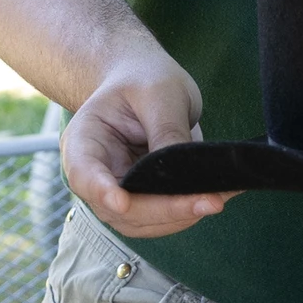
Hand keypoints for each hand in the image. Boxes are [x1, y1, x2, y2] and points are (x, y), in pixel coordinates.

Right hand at [64, 53, 234, 238]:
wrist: (144, 81)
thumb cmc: (143, 80)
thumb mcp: (158, 92)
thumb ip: (167, 130)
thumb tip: (183, 174)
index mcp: (84, 140)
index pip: (84, 174)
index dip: (101, 191)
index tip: (122, 202)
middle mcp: (96, 174)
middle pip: (120, 209)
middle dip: (163, 209)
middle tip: (208, 202)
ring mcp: (118, 192)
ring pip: (143, 222)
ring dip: (181, 216)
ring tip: (218, 198)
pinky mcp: (144, 200)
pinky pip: (163, 217)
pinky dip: (189, 212)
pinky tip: (217, 197)